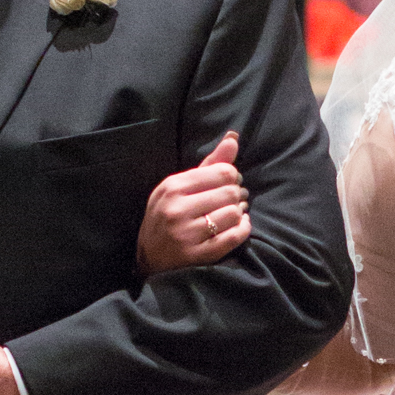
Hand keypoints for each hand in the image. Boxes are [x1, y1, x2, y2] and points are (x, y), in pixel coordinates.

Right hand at [137, 131, 249, 275]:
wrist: (150, 257)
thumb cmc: (167, 215)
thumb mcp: (179, 186)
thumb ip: (209, 164)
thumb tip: (233, 137)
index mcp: (172, 187)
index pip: (222, 172)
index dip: (233, 176)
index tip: (229, 182)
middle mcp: (177, 210)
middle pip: (230, 193)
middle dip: (237, 195)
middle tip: (234, 199)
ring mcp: (186, 234)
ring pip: (234, 214)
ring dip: (239, 213)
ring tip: (233, 213)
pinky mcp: (198, 255)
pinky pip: (234, 237)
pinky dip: (243, 229)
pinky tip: (239, 226)